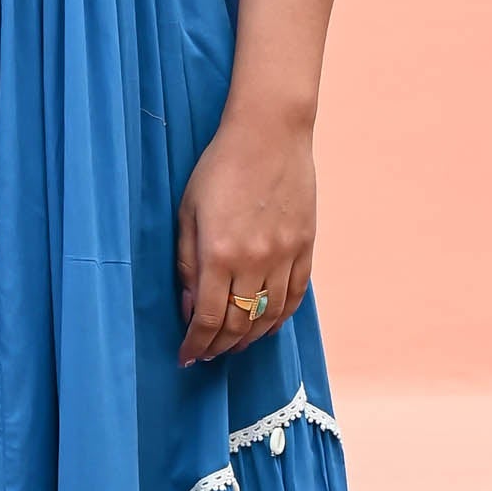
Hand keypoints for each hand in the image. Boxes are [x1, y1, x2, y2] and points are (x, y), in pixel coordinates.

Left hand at [174, 106, 316, 365]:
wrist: (269, 133)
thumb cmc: (219, 167)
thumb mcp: (188, 212)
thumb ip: (187, 264)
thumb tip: (189, 308)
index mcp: (219, 253)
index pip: (208, 318)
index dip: (196, 344)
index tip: (186, 357)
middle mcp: (255, 261)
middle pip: (239, 324)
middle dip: (219, 347)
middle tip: (206, 355)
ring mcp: (285, 255)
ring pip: (269, 316)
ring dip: (248, 338)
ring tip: (232, 346)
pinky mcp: (305, 246)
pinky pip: (294, 297)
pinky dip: (279, 318)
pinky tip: (265, 327)